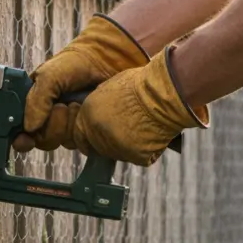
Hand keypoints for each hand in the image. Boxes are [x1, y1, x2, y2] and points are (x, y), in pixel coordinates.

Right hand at [14, 14, 148, 152]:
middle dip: (50, 127)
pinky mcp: (89, 132)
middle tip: (61, 107)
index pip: (23, 131)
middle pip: (42, 140)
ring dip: (68, 125)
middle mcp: (51, 119)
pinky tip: (86, 111)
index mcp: (35, 105)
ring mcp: (70, 126)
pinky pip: (82, 143)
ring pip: (62, 142)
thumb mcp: (49, 75)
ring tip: (76, 104)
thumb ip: (36, 100)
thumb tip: (29, 129)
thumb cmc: (76, 63)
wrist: (108, 61)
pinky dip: (83, 129)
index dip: (22, 138)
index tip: (26, 139)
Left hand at [68, 48, 208, 166]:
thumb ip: (100, 105)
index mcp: (89, 114)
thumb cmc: (142, 84)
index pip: (80, 135)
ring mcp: (116, 147)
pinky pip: (138, 158)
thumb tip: (100, 113)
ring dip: (126, 147)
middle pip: (98, 148)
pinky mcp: (135, 156)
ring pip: (118, 154)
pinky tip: (152, 136)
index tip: (95, 137)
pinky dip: (145, 151)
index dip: (88, 137)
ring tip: (141, 130)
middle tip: (125, 132)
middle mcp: (98, 133)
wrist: (162, 94)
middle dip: (108, 143)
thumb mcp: (110, 88)